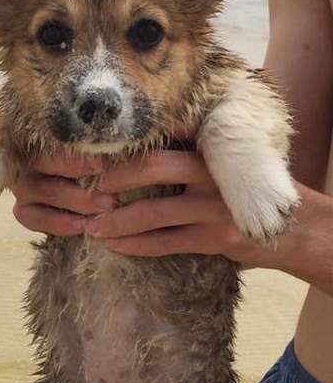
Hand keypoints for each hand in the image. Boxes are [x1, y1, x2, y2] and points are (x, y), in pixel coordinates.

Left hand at [12, 150, 302, 267]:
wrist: (296, 228)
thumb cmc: (244, 193)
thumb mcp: (221, 164)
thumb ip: (185, 155)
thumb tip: (129, 154)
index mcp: (210, 147)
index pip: (161, 136)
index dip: (124, 145)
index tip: (90, 153)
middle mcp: (213, 171)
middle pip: (154, 167)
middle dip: (114, 179)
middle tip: (86, 190)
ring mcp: (216, 205)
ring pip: (155, 212)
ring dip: (118, 222)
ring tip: (92, 227)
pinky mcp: (218, 238)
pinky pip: (167, 242)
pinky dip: (137, 245)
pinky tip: (115, 246)